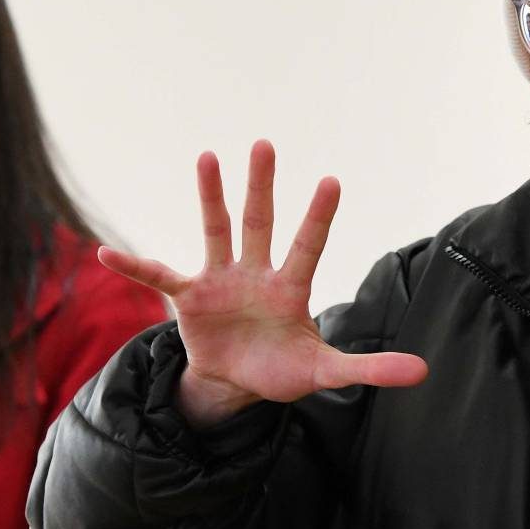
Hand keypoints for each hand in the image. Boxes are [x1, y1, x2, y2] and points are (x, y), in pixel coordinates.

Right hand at [97, 140, 427, 428]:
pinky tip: (105, 254)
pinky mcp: (189, 297)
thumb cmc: (282, 369)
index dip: (319, 216)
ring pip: (216, 230)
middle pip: (260, 223)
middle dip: (262, 186)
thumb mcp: (327, 372)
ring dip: (210, 196)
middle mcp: (256, 273)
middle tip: (265, 145)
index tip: (331, 180)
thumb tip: (424, 370)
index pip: (308, 245)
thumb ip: (371, 368)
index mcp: (291, 288)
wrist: (237, 384)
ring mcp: (220, 280)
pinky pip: (158, 275)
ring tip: (207, 156)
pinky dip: (133, 265)